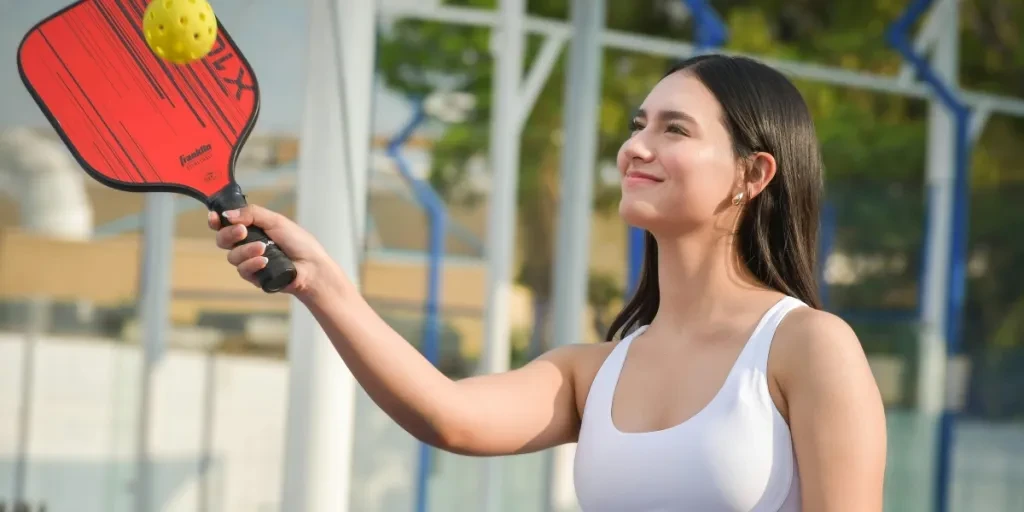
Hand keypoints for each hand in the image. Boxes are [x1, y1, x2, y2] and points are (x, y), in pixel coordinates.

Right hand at [208, 204, 339, 298]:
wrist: (312, 266)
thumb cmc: (299, 242)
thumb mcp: (276, 221)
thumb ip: (251, 214)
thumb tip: (227, 214)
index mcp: (252, 228)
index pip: (227, 224)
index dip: (217, 221)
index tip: (214, 218)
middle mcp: (248, 244)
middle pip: (223, 240)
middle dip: (229, 234)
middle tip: (242, 231)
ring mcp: (250, 261)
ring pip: (232, 256)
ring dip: (246, 251)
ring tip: (263, 248)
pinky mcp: (254, 277)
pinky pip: (242, 270)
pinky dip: (252, 264)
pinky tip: (264, 261)